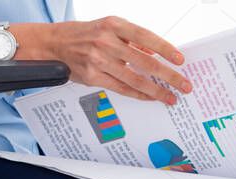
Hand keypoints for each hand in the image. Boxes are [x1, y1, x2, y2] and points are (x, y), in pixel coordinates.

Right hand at [11, 17, 191, 104]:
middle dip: (168, 75)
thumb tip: (155, 54)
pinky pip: (121, 88)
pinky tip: (151, 97)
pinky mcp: (92, 77)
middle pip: (144, 62)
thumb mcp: (109, 27)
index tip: (180, 60)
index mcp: (113, 25)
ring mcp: (98, 60)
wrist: (52, 43)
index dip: (165, 49)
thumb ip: (131, 39)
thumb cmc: (84, 34)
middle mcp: (106, 42)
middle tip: (184, 84)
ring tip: (170, 97)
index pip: (146, 37)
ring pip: (135, 79)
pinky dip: (139, 94)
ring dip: (156, 90)